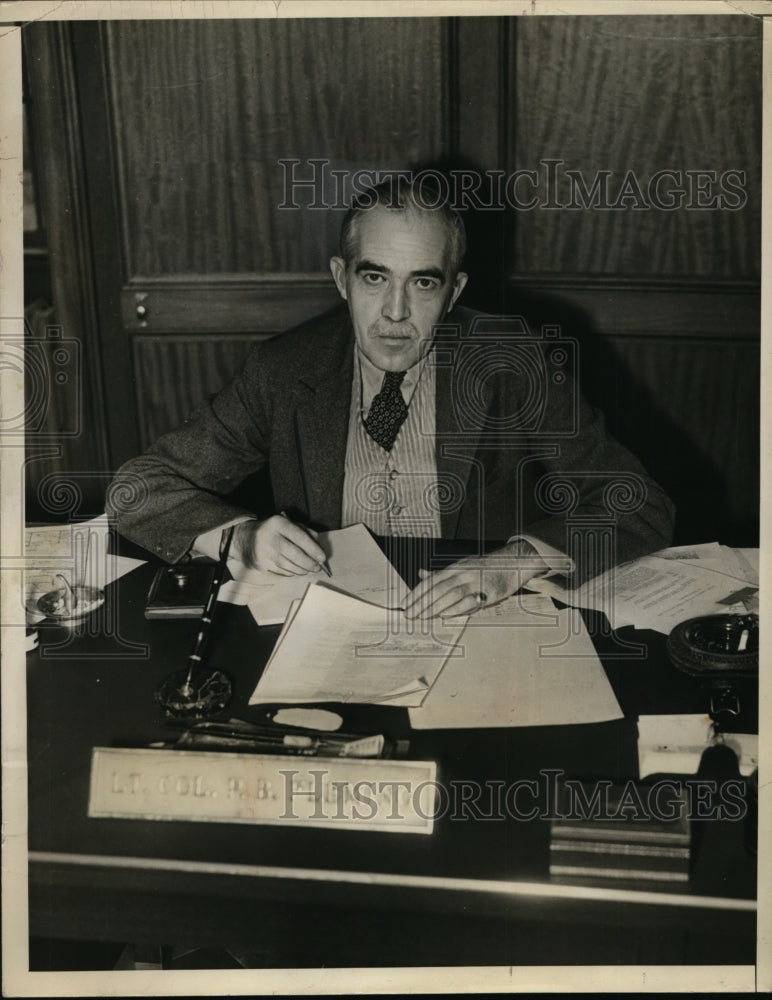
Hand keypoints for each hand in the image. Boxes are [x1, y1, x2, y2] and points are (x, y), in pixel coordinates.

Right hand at [233, 515, 326, 575]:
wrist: (246, 538)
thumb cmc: (274, 531)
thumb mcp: (288, 524)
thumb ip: (305, 532)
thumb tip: (319, 547)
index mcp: (279, 523)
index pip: (300, 537)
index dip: (314, 549)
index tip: (323, 557)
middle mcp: (270, 537)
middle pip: (294, 554)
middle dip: (309, 563)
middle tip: (317, 567)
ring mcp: (264, 552)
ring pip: (288, 565)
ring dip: (302, 569)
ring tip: (308, 569)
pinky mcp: (261, 564)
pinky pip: (281, 571)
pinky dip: (291, 572)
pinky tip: (296, 570)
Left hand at [402, 541, 547, 618]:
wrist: (512, 564)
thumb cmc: (483, 568)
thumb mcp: (460, 566)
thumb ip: (440, 574)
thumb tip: (420, 574)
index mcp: (455, 568)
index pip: (431, 581)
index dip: (417, 593)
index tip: (405, 604)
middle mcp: (463, 574)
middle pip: (438, 589)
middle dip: (421, 602)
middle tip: (409, 614)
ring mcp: (475, 583)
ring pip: (451, 595)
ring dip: (435, 606)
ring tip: (422, 616)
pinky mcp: (488, 593)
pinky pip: (470, 602)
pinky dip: (457, 609)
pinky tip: (445, 615)